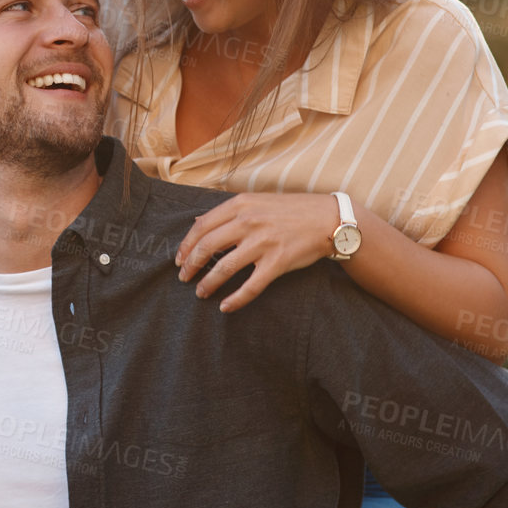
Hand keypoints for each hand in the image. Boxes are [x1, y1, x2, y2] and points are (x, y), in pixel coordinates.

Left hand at [173, 192, 339, 311]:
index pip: (201, 227)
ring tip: (201, 292)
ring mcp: (263, 242)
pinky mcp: (277, 262)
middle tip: (184, 279)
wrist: (328, 218)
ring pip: (224, 268)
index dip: (185, 246)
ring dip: (208, 283)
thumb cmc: (291, 210)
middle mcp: (248, 222)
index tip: (179, 260)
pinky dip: (236, 299)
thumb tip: (197, 222)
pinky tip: (226, 307)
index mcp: (240, 205)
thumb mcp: (256, 201)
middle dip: (190, 266)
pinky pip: (251, 286)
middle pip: (207, 247)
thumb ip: (228, 212)